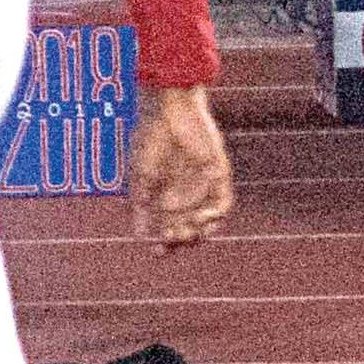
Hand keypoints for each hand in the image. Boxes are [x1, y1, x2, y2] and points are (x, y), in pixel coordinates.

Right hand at [127, 86, 233, 248]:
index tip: (156, 252)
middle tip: (169, 239)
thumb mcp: (140, 175)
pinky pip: (223, 204)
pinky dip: (213, 216)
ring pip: (207, 221)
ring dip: (198, 232)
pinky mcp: (219, 176)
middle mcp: (187, 192)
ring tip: (184, 232)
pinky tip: (200, 218)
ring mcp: (204, 185)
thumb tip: (140, 234)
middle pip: (189, 227)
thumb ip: (141, 205)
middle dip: (180, 239)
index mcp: (167, 193)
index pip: (169, 225)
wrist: (170, 110)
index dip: (164, 242)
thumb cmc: (151, 138)